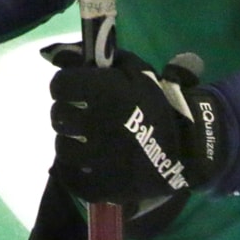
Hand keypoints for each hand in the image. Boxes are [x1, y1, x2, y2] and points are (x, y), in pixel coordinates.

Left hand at [47, 47, 225, 205]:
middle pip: (58, 116)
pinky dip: (72, 171)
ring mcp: (101, 159)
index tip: (75, 90)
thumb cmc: (156, 104)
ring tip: (87, 141)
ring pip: (61, 147)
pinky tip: (85, 163)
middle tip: (82, 116)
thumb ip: (97, 58)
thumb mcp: (135, 70)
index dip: (65, 85)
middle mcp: (101, 125)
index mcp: (109, 93)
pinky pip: (70, 178)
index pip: (60, 85)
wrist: (186, 149)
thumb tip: (54, 54)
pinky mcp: (103, 186)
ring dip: (70, 142)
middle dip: (67, 113)